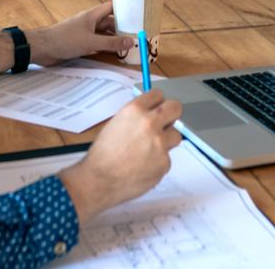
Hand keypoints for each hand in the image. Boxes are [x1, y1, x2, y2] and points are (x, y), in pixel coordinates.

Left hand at [25, 2, 132, 65]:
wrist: (43, 48)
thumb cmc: (65, 39)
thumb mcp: (91, 42)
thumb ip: (111, 43)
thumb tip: (132, 41)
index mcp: (92, 15)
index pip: (112, 8)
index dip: (124, 10)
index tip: (138, 15)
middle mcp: (90, 22)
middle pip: (110, 23)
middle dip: (122, 29)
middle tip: (137, 36)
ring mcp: (85, 33)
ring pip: (104, 35)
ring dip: (114, 40)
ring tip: (130, 46)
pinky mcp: (81, 44)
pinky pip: (97, 44)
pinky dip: (106, 48)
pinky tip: (115, 53)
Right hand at [60, 90, 182, 220]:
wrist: (99, 180)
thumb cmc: (102, 156)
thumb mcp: (115, 124)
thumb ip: (135, 117)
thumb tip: (150, 112)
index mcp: (135, 110)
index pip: (157, 95)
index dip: (157, 103)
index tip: (157, 108)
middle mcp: (149, 123)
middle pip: (175, 107)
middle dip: (171, 114)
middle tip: (166, 122)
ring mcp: (159, 143)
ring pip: (175, 135)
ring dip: (166, 141)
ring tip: (147, 150)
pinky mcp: (164, 162)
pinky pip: (167, 157)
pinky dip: (158, 161)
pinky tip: (144, 165)